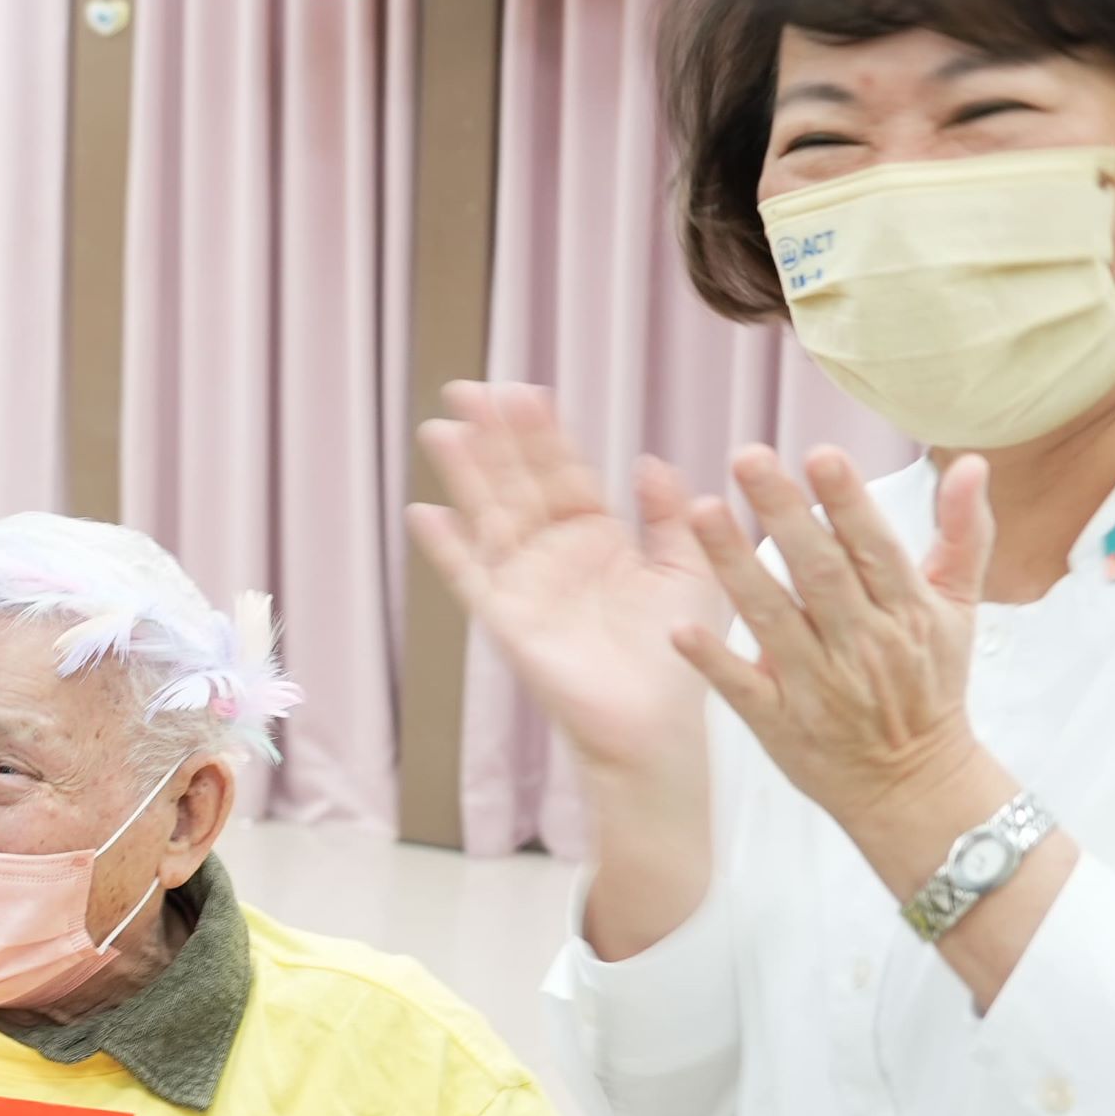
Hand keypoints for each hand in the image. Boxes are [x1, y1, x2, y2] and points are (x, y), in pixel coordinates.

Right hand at [407, 385, 726, 779]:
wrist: (657, 725)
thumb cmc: (677, 655)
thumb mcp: (690, 571)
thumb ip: (670, 517)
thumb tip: (648, 461)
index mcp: (597, 539)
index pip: (563, 473)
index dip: (544, 434)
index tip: (526, 391)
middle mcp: (555, 555)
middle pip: (518, 483)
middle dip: (495, 438)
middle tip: (470, 389)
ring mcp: (526, 585)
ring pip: (490, 515)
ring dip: (465, 475)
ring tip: (442, 429)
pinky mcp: (508, 620)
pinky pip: (471, 577)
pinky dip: (446, 548)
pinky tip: (424, 513)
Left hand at [673, 446, 1011, 871]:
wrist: (915, 787)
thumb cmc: (932, 683)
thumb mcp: (960, 609)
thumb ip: (964, 533)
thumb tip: (970, 462)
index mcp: (908, 611)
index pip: (875, 547)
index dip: (848, 501)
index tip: (819, 454)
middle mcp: (864, 644)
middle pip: (820, 572)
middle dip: (783, 513)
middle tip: (747, 457)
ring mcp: (820, 686)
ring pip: (774, 619)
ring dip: (736, 566)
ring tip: (702, 511)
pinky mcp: (782, 724)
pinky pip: (744, 688)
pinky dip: (714, 660)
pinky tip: (680, 626)